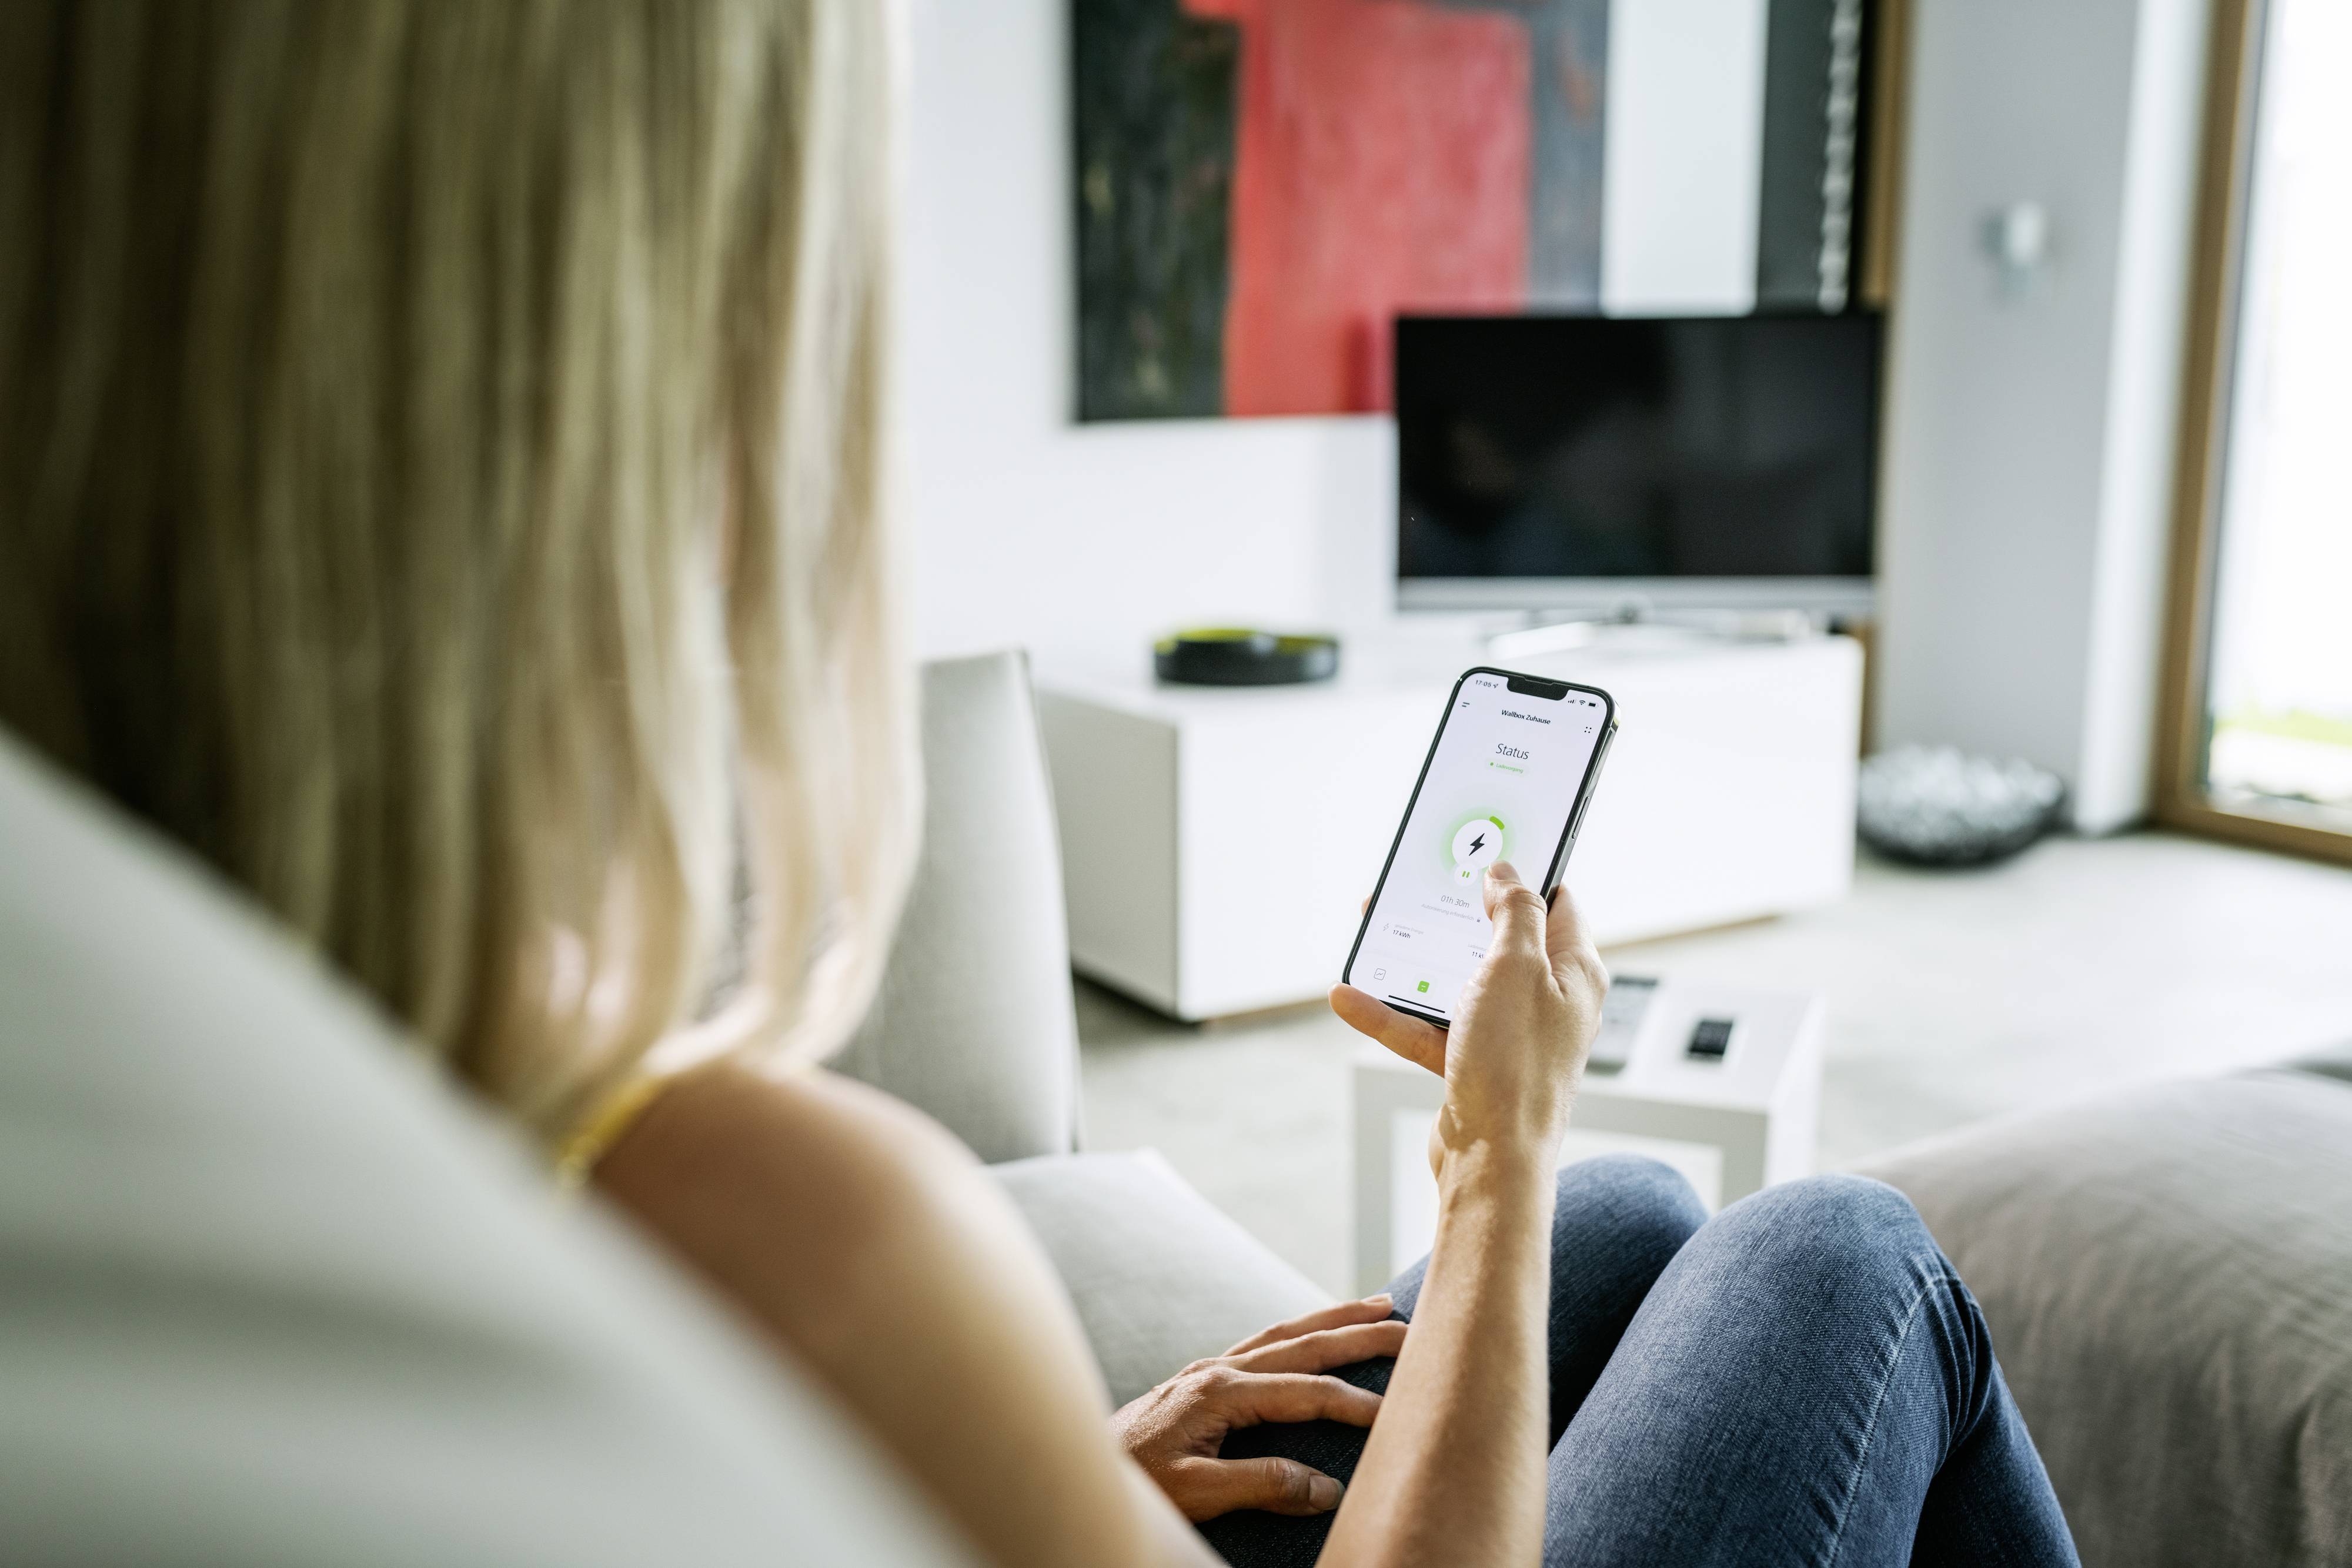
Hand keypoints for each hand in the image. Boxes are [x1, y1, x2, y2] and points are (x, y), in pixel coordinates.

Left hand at [1112, 1296, 1406, 1520]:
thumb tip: (1323, 1487)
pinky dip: (1296, 1333)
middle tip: (1408, 1328)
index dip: (1354, 1403)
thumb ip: (1259, 1484)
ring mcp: (1206, 1370)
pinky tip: (1309, 1335)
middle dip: (1357, 1333)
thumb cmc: (1132, 1484)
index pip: (1305, 1392)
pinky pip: (1260, 1344)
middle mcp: (1216, 1370)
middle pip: (1302, 1343)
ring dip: (1330, 1319)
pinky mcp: (1198, 1380)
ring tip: (1374, 1308)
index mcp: (1219, 1392)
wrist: (1077, 1468)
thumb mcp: (1195, 1492)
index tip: (1396, 1416)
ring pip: (1283, 1334)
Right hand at [1331, 863, 1605, 1175]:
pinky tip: (1351, 998)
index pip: (1557, 902)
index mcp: (1574, 971)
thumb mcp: (1516, 966)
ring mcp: (1509, 1032)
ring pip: (1456, 982)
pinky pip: (1429, 1027)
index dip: (1524, 872)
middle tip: (1418, 887)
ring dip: (1413, 963)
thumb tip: (1508, 874)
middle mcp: (1547, 999)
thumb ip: (1514, 911)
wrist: (1492, 1161)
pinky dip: (1393, 1013)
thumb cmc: (1516, 1065)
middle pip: (1497, 939)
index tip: (1485, 849)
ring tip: (1373, 934)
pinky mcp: (1474, 1062)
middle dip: (1453, 914)